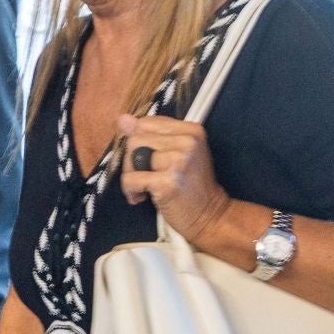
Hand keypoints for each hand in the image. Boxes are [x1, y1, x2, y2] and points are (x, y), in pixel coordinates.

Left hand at [117, 113, 232, 246]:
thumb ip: (151, 135)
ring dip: (131, 175)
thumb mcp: (176, 153)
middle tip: (144, 176)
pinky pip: (131, 179)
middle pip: (135, 139)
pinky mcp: (169, 181)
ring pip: (131, 157)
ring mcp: (179, 161)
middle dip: (132, 160)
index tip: (148, 160)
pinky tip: (142, 197)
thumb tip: (122, 119)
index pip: (145, 123)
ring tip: (145, 187)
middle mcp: (188, 142)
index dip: (139, 143)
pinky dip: (130, 191)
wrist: (210, 215)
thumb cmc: (190, 185)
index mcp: (191, 130)